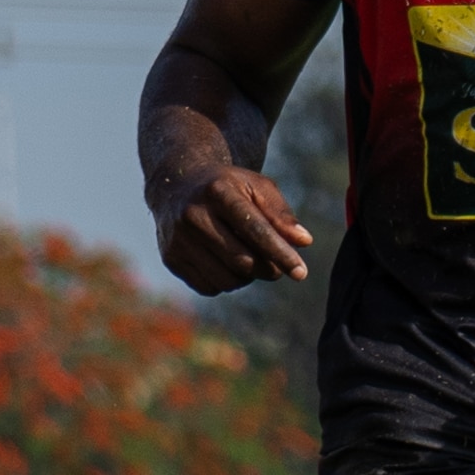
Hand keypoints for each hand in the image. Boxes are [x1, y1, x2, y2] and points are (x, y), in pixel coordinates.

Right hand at [154, 165, 311, 293]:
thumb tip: (304, 242)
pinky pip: (209, 288)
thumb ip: (280, 213)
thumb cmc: (227, 188)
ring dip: (247, 277)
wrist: (177, 186)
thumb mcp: (256, 187)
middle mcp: (193, 215)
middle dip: (267, 268)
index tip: (301, 272)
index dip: (280, 253)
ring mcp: (178, 239)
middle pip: (243, 260)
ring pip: (227, 279)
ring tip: (250, 260)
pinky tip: (226, 263)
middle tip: (276, 266)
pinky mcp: (171, 259)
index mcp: (218, 191)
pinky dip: (226, 282)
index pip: (255, 229)